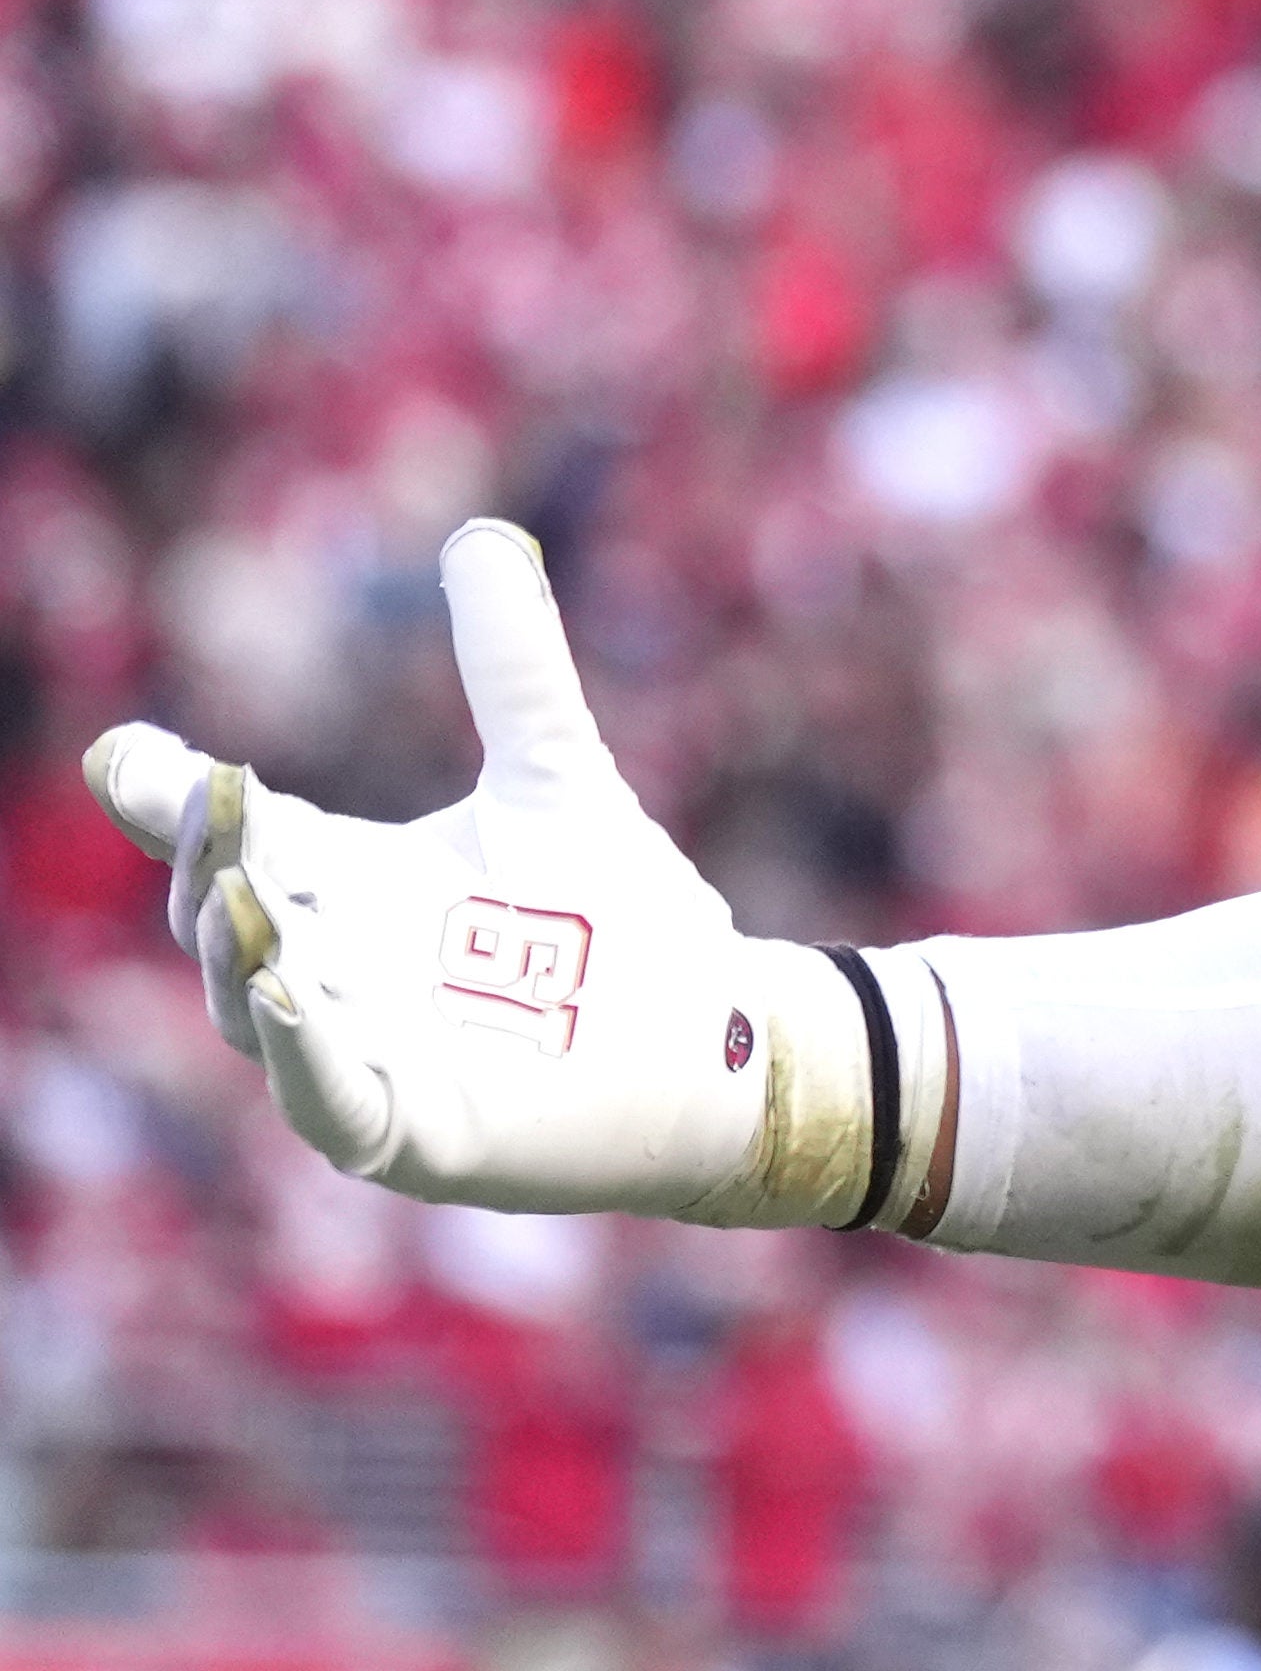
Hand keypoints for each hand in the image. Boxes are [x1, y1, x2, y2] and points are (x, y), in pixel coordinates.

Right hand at [85, 519, 886, 1225]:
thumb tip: (483, 536)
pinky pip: (330, 1099)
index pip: (236, 834)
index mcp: (349, 886)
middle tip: (218, 794)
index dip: (169, 798)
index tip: (126, 753)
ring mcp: (361, 1056)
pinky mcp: (413, 1133)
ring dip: (241, 949)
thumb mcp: (560, 777)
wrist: (724, 1036)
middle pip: (226, 914)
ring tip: (248, 887)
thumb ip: (514, 668)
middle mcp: (335, 969)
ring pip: (255, 1007)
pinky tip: (291, 996)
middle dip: (209, 860)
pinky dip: (304, 1053)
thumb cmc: (628, 920)